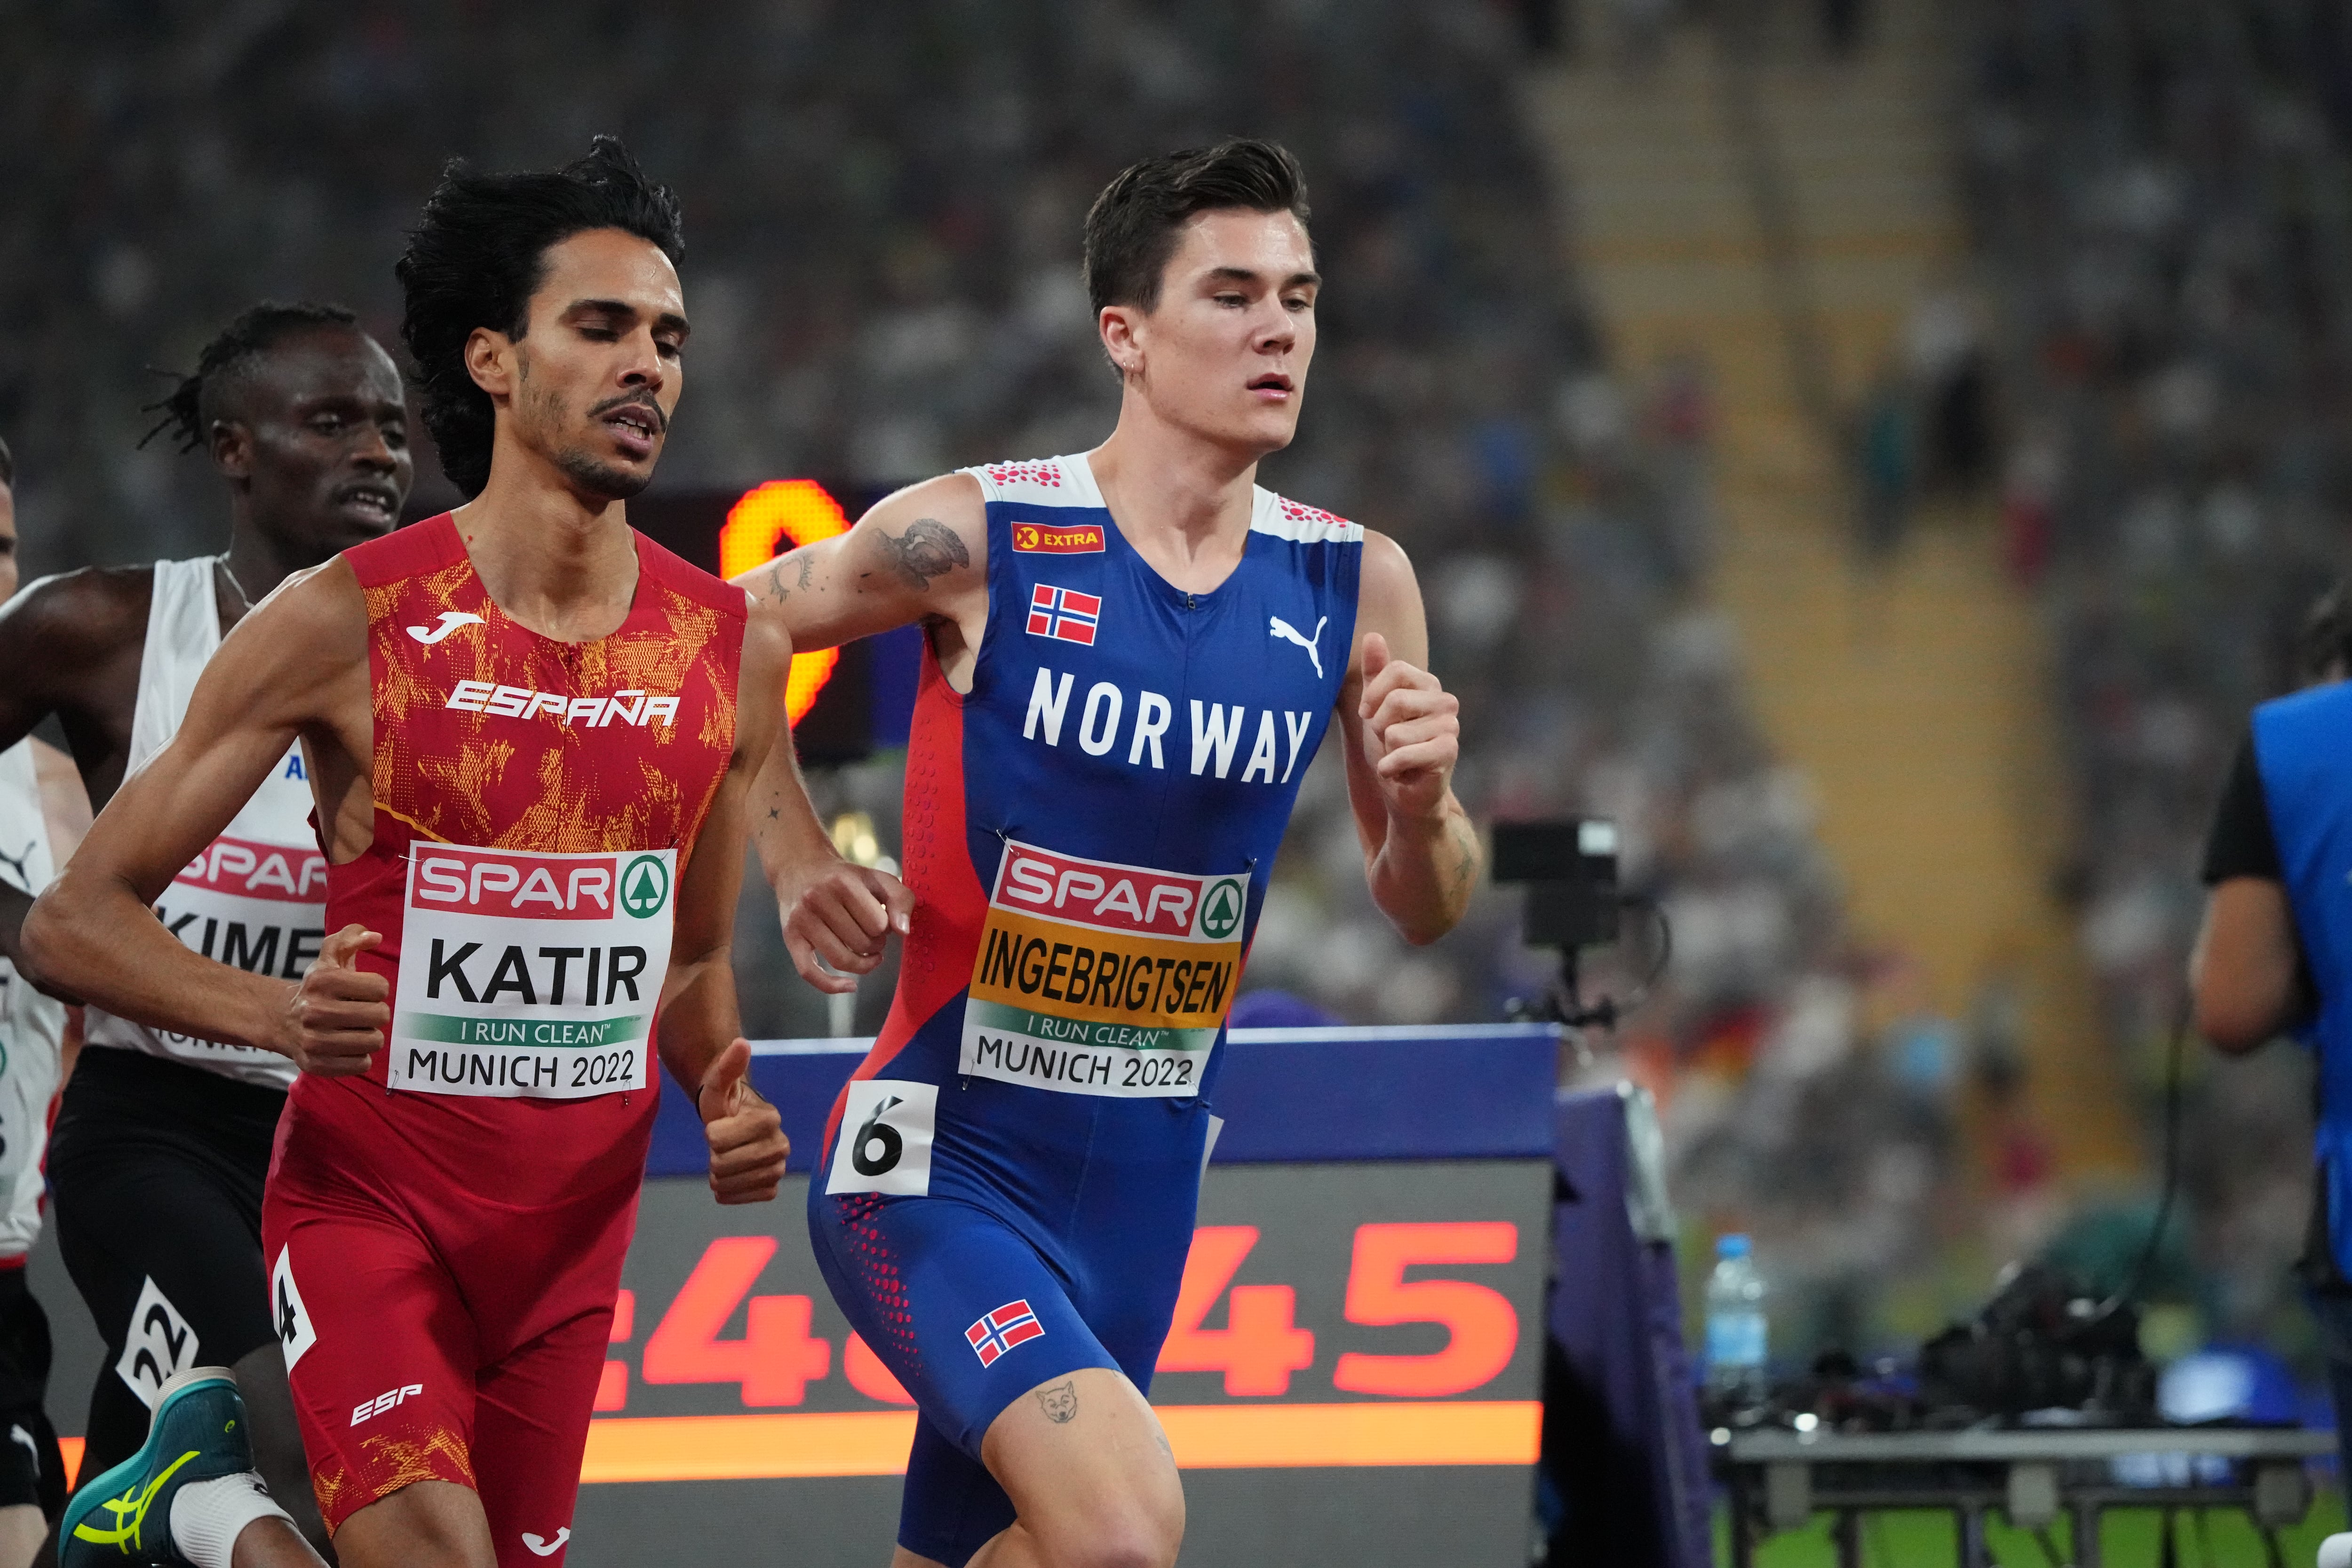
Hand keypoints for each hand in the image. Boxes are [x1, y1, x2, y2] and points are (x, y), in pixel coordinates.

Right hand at [283, 923, 387, 1075]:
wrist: (280, 1020)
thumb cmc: (316, 988)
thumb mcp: (329, 957)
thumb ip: (350, 938)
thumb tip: (374, 937)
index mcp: (322, 981)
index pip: (380, 987)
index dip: (377, 989)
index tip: (364, 991)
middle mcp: (315, 1011)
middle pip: (380, 1015)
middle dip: (376, 1012)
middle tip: (362, 1012)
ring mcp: (313, 1041)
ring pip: (374, 1041)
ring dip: (370, 1035)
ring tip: (355, 1029)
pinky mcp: (315, 1064)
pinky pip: (361, 1064)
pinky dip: (360, 1056)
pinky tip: (348, 1046)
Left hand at [699, 1037, 788, 1203]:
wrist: (733, 1123)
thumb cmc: (724, 1101)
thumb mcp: (719, 1082)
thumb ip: (729, 1065)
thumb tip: (740, 1043)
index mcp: (769, 1118)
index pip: (718, 1140)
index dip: (711, 1134)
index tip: (721, 1124)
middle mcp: (781, 1145)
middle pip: (722, 1164)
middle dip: (714, 1155)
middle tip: (723, 1143)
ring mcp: (778, 1168)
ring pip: (730, 1184)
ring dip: (719, 1174)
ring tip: (727, 1158)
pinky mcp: (772, 1188)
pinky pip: (742, 1199)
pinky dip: (729, 1192)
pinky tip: (732, 1177)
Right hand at [780, 857, 913, 994]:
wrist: (800, 867)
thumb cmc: (845, 877)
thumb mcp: (878, 878)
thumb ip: (901, 899)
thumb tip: (903, 932)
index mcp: (843, 882)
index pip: (879, 925)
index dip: (886, 928)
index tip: (881, 921)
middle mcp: (817, 898)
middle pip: (861, 944)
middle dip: (875, 944)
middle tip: (872, 934)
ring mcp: (801, 919)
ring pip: (841, 960)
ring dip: (862, 964)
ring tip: (867, 953)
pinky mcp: (790, 937)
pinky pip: (809, 972)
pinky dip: (831, 986)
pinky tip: (850, 986)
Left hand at [1356, 632, 1459, 824]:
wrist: (1403, 794)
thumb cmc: (1391, 749)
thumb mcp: (1375, 708)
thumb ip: (1375, 673)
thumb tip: (1373, 634)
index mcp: (1429, 686)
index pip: (1396, 670)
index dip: (1373, 695)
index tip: (1368, 714)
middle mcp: (1445, 702)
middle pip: (1396, 700)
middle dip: (1379, 726)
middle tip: (1388, 742)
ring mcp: (1450, 727)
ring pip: (1395, 731)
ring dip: (1386, 750)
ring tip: (1397, 757)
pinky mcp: (1448, 753)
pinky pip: (1404, 753)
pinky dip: (1390, 767)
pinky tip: (1397, 773)